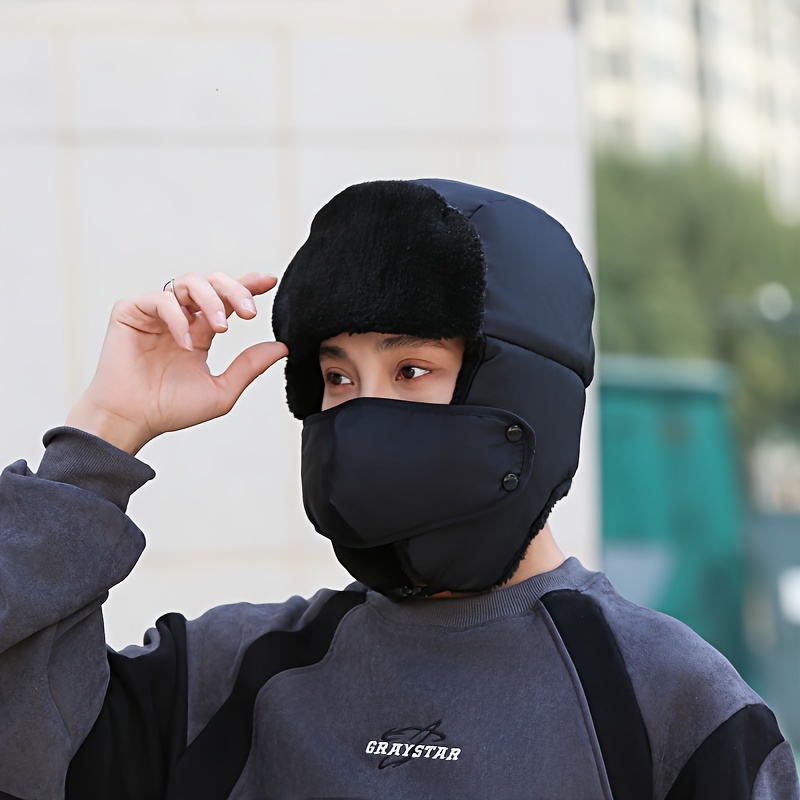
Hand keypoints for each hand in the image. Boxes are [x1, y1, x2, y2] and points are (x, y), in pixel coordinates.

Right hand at [66, 272, 287, 453]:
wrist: (132, 420)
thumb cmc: (170, 409)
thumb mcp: (222, 390)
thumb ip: (250, 366)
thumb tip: (283, 347)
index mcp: (200, 332)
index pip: (226, 299)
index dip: (247, 285)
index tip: (270, 281)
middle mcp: (179, 317)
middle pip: (211, 283)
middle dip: (235, 290)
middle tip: (249, 312)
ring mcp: (155, 313)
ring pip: (188, 283)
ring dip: (211, 301)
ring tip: (222, 327)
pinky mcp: (130, 312)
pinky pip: (161, 299)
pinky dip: (178, 318)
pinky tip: (186, 344)